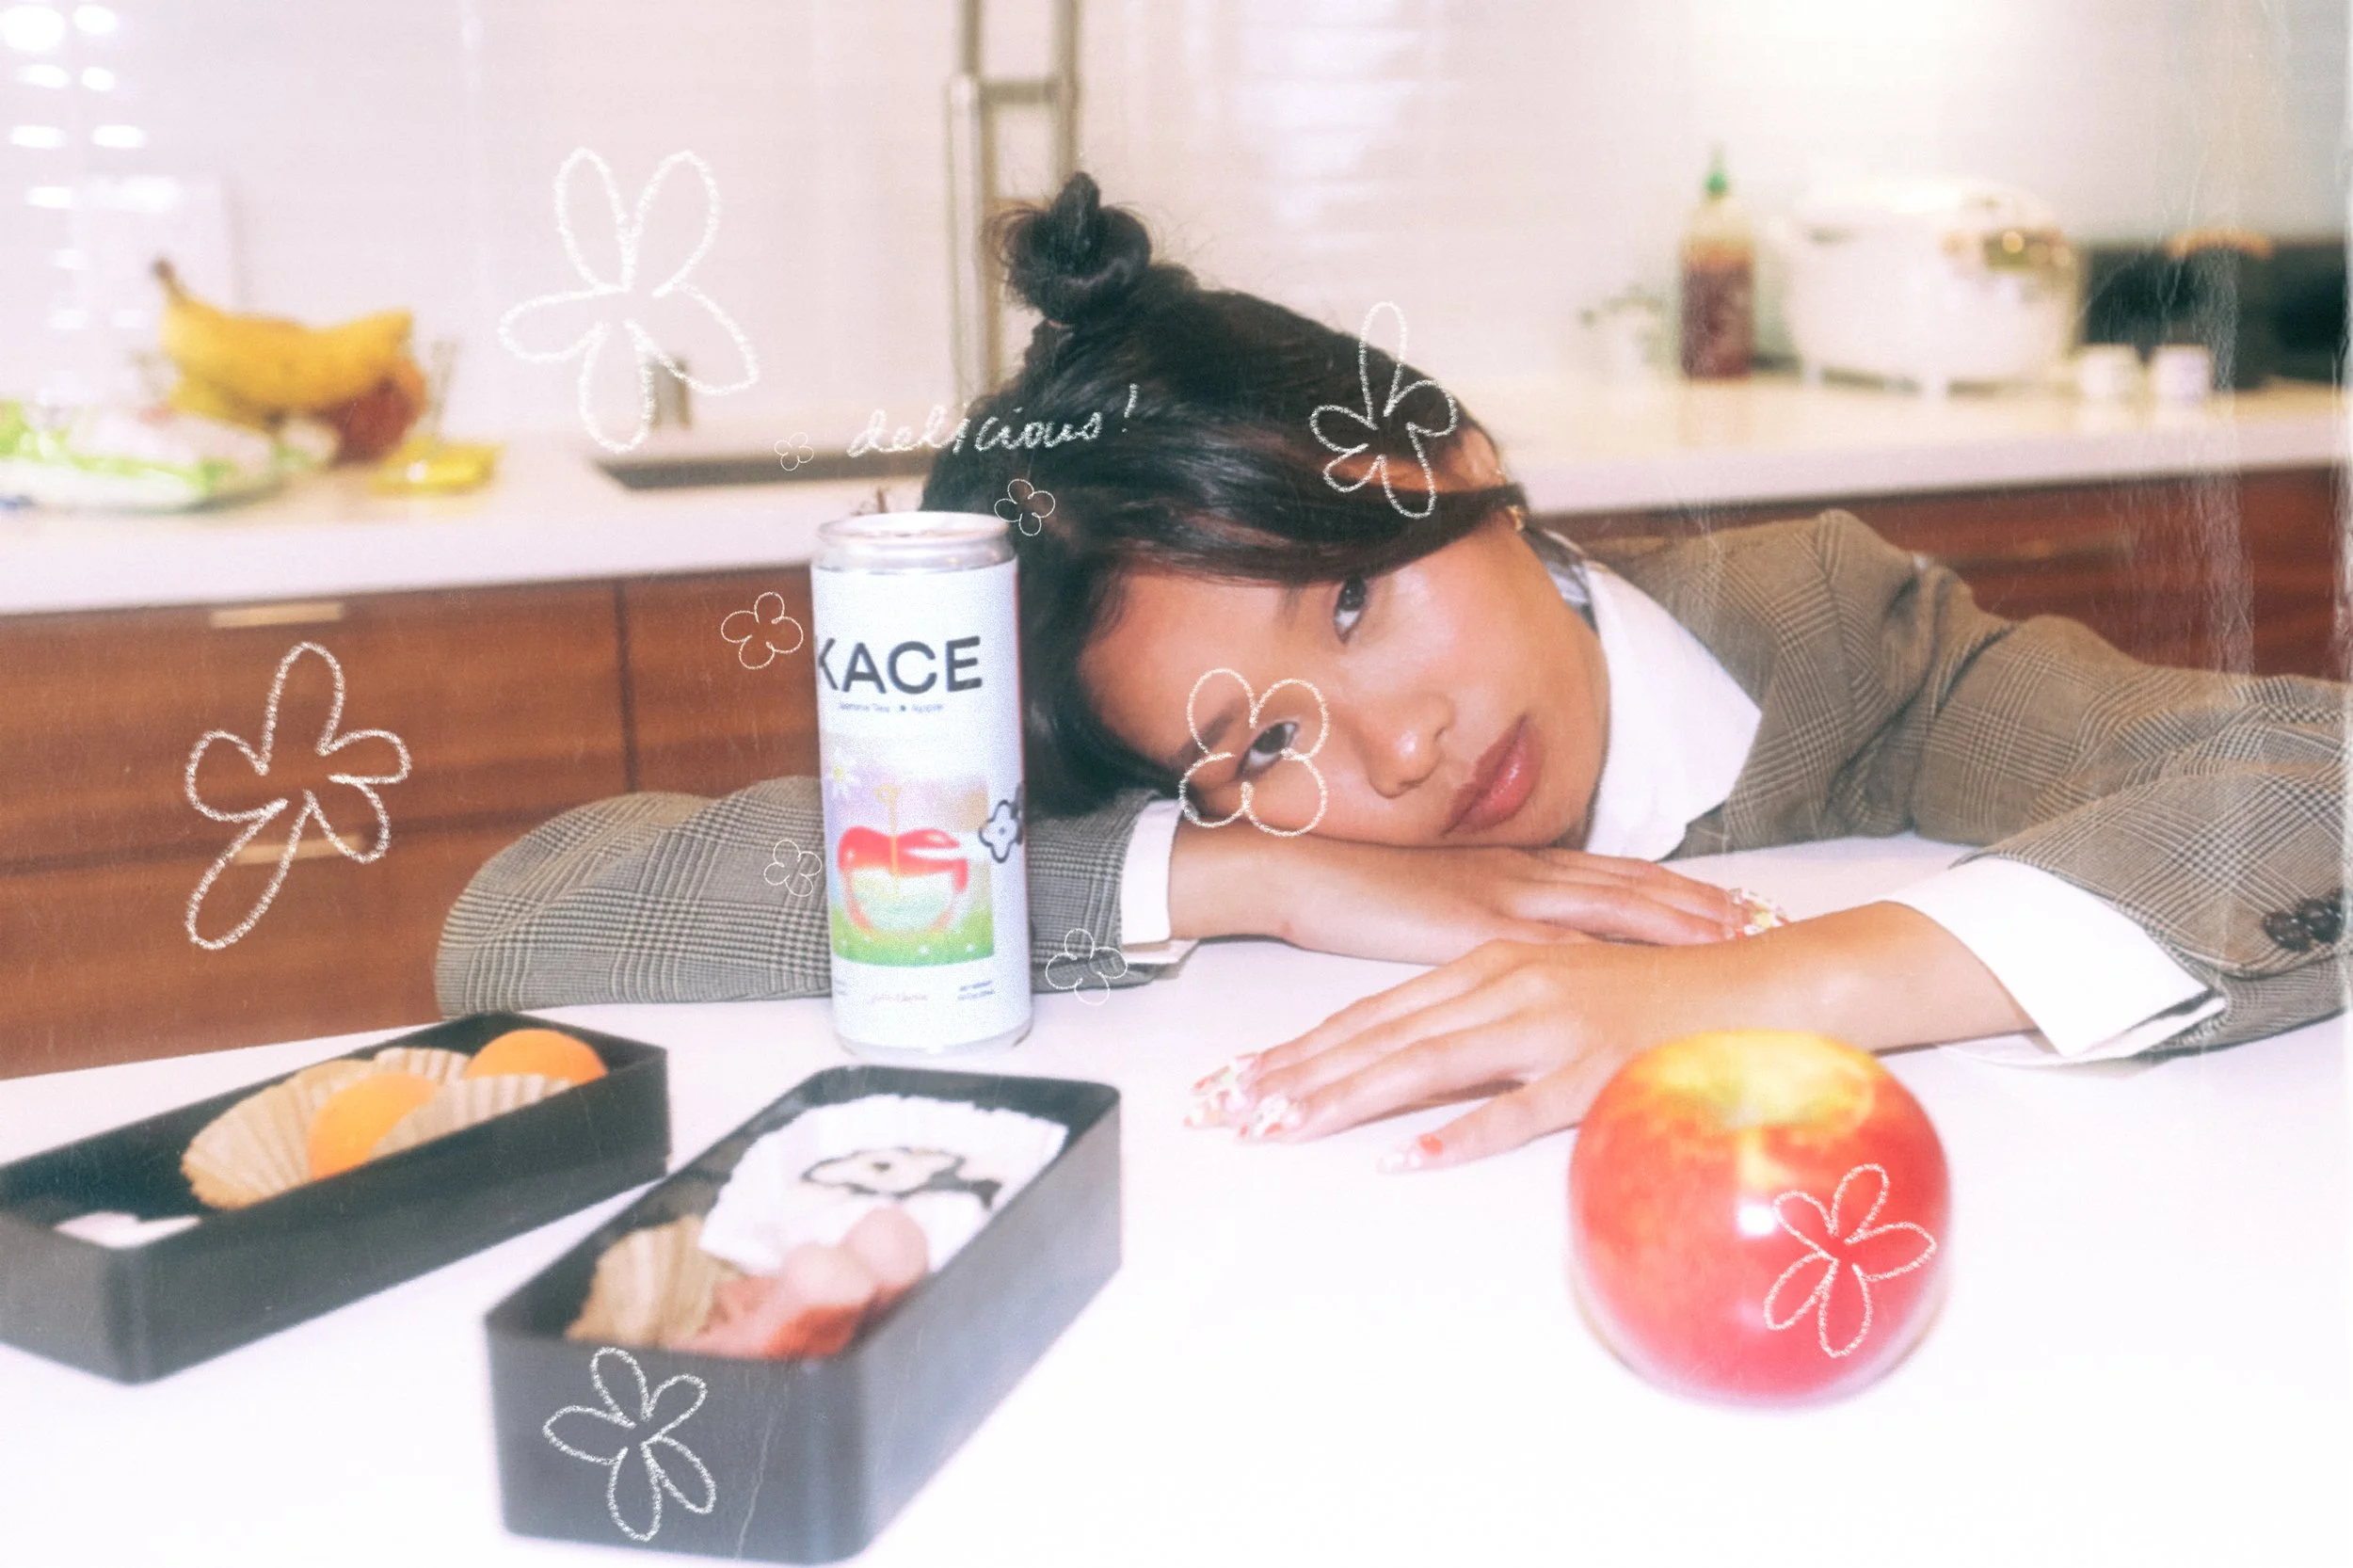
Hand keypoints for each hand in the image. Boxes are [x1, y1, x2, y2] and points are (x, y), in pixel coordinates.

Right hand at [1168, 820, 1751, 964]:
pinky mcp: (1478, 927)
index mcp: (1514, 864)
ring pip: (1612, 906)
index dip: (1675, 885)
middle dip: (1699, 901)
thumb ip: (1485, 916)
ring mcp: (1504, 896)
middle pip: (1631, 885)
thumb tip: (1528, 944)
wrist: (1302, 871)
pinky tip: (1650, 969)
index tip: (1731, 896)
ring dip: (1677, 919)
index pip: (1614, 872)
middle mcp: (1522, 872)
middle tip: (1764, 914)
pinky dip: (1614, 954)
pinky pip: (1559, 944)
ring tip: (1736, 935)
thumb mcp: (1436, 903)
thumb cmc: (1359, 889)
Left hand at [1186, 903, 2030, 1167]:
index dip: (1298, 1051)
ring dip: (1345, 1100)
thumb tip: (1412, 1079)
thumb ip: (1482, 1023)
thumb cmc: (1654, 994)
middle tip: (1222, 1112)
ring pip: (1426, 1067)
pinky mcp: (1598, 1068)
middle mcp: (1507, 984)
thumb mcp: (1552, 992)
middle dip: (1292, 1077)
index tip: (1235, 1085)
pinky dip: (1459, 1134)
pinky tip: (1407, 1158)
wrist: (1762, 978)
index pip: (1372, 1015)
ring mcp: (1551, 1024)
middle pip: (1378, 1039)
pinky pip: (1518, 1108)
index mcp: (1490, 965)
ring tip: (1280, 1129)